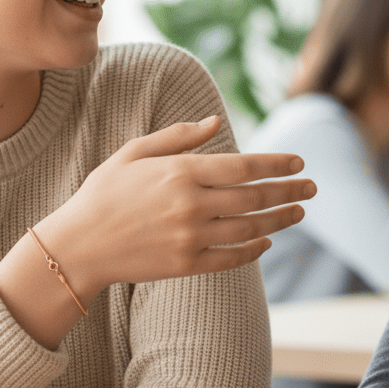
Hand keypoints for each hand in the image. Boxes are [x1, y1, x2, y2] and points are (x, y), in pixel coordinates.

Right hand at [42, 116, 314, 295]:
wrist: (77, 246)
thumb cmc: (104, 192)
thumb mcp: (134, 152)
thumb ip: (178, 136)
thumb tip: (216, 122)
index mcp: (179, 172)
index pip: (244, 166)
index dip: (277, 164)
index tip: (299, 162)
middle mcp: (190, 204)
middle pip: (256, 197)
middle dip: (289, 191)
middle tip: (312, 187)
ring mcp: (190, 238)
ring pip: (250, 228)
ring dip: (281, 219)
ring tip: (298, 211)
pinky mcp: (187, 265)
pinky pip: (233, 257)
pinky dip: (255, 249)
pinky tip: (267, 239)